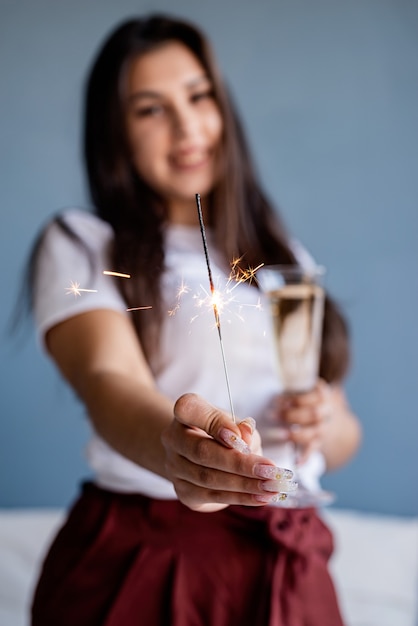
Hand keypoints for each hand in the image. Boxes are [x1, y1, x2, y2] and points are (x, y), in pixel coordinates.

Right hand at [161, 393, 296, 511]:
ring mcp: (174, 467)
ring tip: (271, 487)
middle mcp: (173, 438)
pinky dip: (240, 498)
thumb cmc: (223, 433)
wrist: (198, 456)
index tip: (239, 435)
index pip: (189, 408)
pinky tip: (261, 497)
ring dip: (244, 485)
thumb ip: (242, 428)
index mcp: (185, 413)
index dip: (214, 423)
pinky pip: (211, 496)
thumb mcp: (236, 423)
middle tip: (270, 471)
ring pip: (208, 478)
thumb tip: (246, 437)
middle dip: (239, 463)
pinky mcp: (182, 491)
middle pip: (202, 451)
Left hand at [276, 379, 331, 464]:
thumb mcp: (301, 387)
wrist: (324, 414)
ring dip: (296, 434)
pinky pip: (313, 450)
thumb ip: (289, 387)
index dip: (296, 399)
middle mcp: (327, 412)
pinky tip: (296, 462)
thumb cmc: (303, 396)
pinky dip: (305, 457)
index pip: (313, 396)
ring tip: (280, 435)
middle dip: (292, 415)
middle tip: (272, 416)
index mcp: (322, 394)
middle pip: (314, 414)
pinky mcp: (319, 442)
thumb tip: (270, 389)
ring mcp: (324, 428)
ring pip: (315, 432)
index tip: (277, 401)